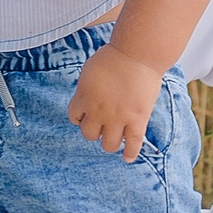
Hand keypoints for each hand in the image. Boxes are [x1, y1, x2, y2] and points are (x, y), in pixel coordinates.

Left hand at [68, 43, 160, 161]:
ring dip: (109, 143)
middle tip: (102, 126)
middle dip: (94, 131)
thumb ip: (85, 88)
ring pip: (109, 144)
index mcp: (84, 97)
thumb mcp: (89, 71)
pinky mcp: (137, 120)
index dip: (80, 118)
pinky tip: (128, 158)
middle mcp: (98, 111)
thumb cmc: (114, 57)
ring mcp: (118, 118)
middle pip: (89, 135)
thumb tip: (85, 97)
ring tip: (114, 139)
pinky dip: (130, 153)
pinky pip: (133, 143)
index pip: (74, 117)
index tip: (86, 117)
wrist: (136, 54)